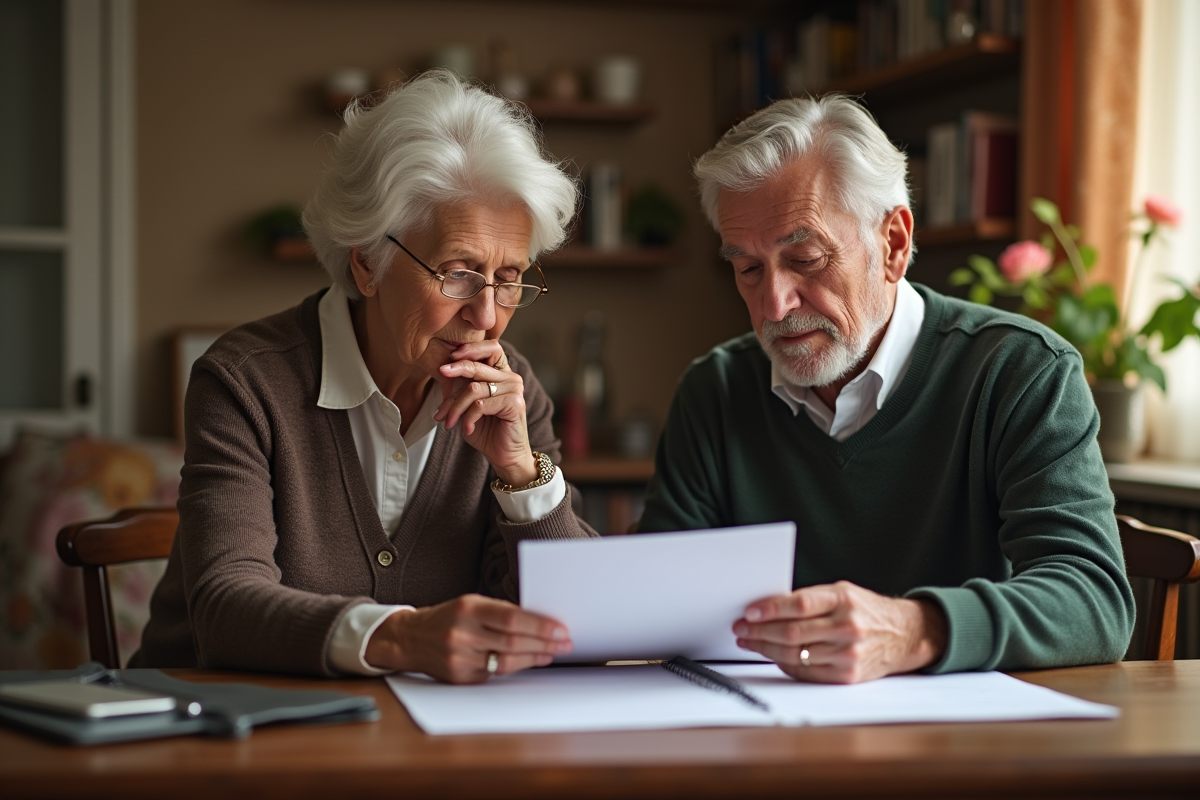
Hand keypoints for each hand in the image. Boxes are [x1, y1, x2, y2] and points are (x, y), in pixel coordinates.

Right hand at [364, 594, 571, 683]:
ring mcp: (460, 657)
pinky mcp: (460, 677)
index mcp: (468, 608)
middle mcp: (462, 632)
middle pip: (513, 641)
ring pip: (506, 661)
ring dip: (535, 657)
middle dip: (544, 643)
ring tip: (552, 652)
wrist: (410, 639)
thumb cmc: (448, 617)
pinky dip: (516, 667)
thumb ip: (500, 612)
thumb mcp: (471, 604)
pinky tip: (530, 661)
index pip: (512, 618)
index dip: (540, 625)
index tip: (560, 628)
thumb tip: (539, 622)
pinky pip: (494, 673)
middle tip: (565, 642)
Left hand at [433, 341, 536, 486]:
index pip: (491, 347)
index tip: (450, 356)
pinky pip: (481, 404)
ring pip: (474, 388)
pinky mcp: (515, 404)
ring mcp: (514, 389)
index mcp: (502, 373)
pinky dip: (468, 417)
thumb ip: (460, 388)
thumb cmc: (486, 430)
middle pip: (478, 365)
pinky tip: (467, 429)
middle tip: (441, 374)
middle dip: (455, 371)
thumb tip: (442, 372)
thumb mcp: (467, 406)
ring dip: (456, 407)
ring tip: (449, 421)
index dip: (470, 348)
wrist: (503, 455)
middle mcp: (511, 378)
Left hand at [732, 581, 946, 683]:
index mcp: (843, 599)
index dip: (770, 608)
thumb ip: (810, 599)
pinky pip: (806, 672)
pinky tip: (772, 655)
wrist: (905, 635)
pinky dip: (784, 664)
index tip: (749, 611)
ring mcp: (848, 653)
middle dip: (760, 631)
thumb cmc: (866, 610)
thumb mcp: (843, 592)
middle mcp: (847, 626)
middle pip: (793, 632)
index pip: (799, 604)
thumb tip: (768, 607)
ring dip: (766, 648)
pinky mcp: (847, 675)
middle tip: (741, 628)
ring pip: (795, 653)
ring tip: (749, 641)